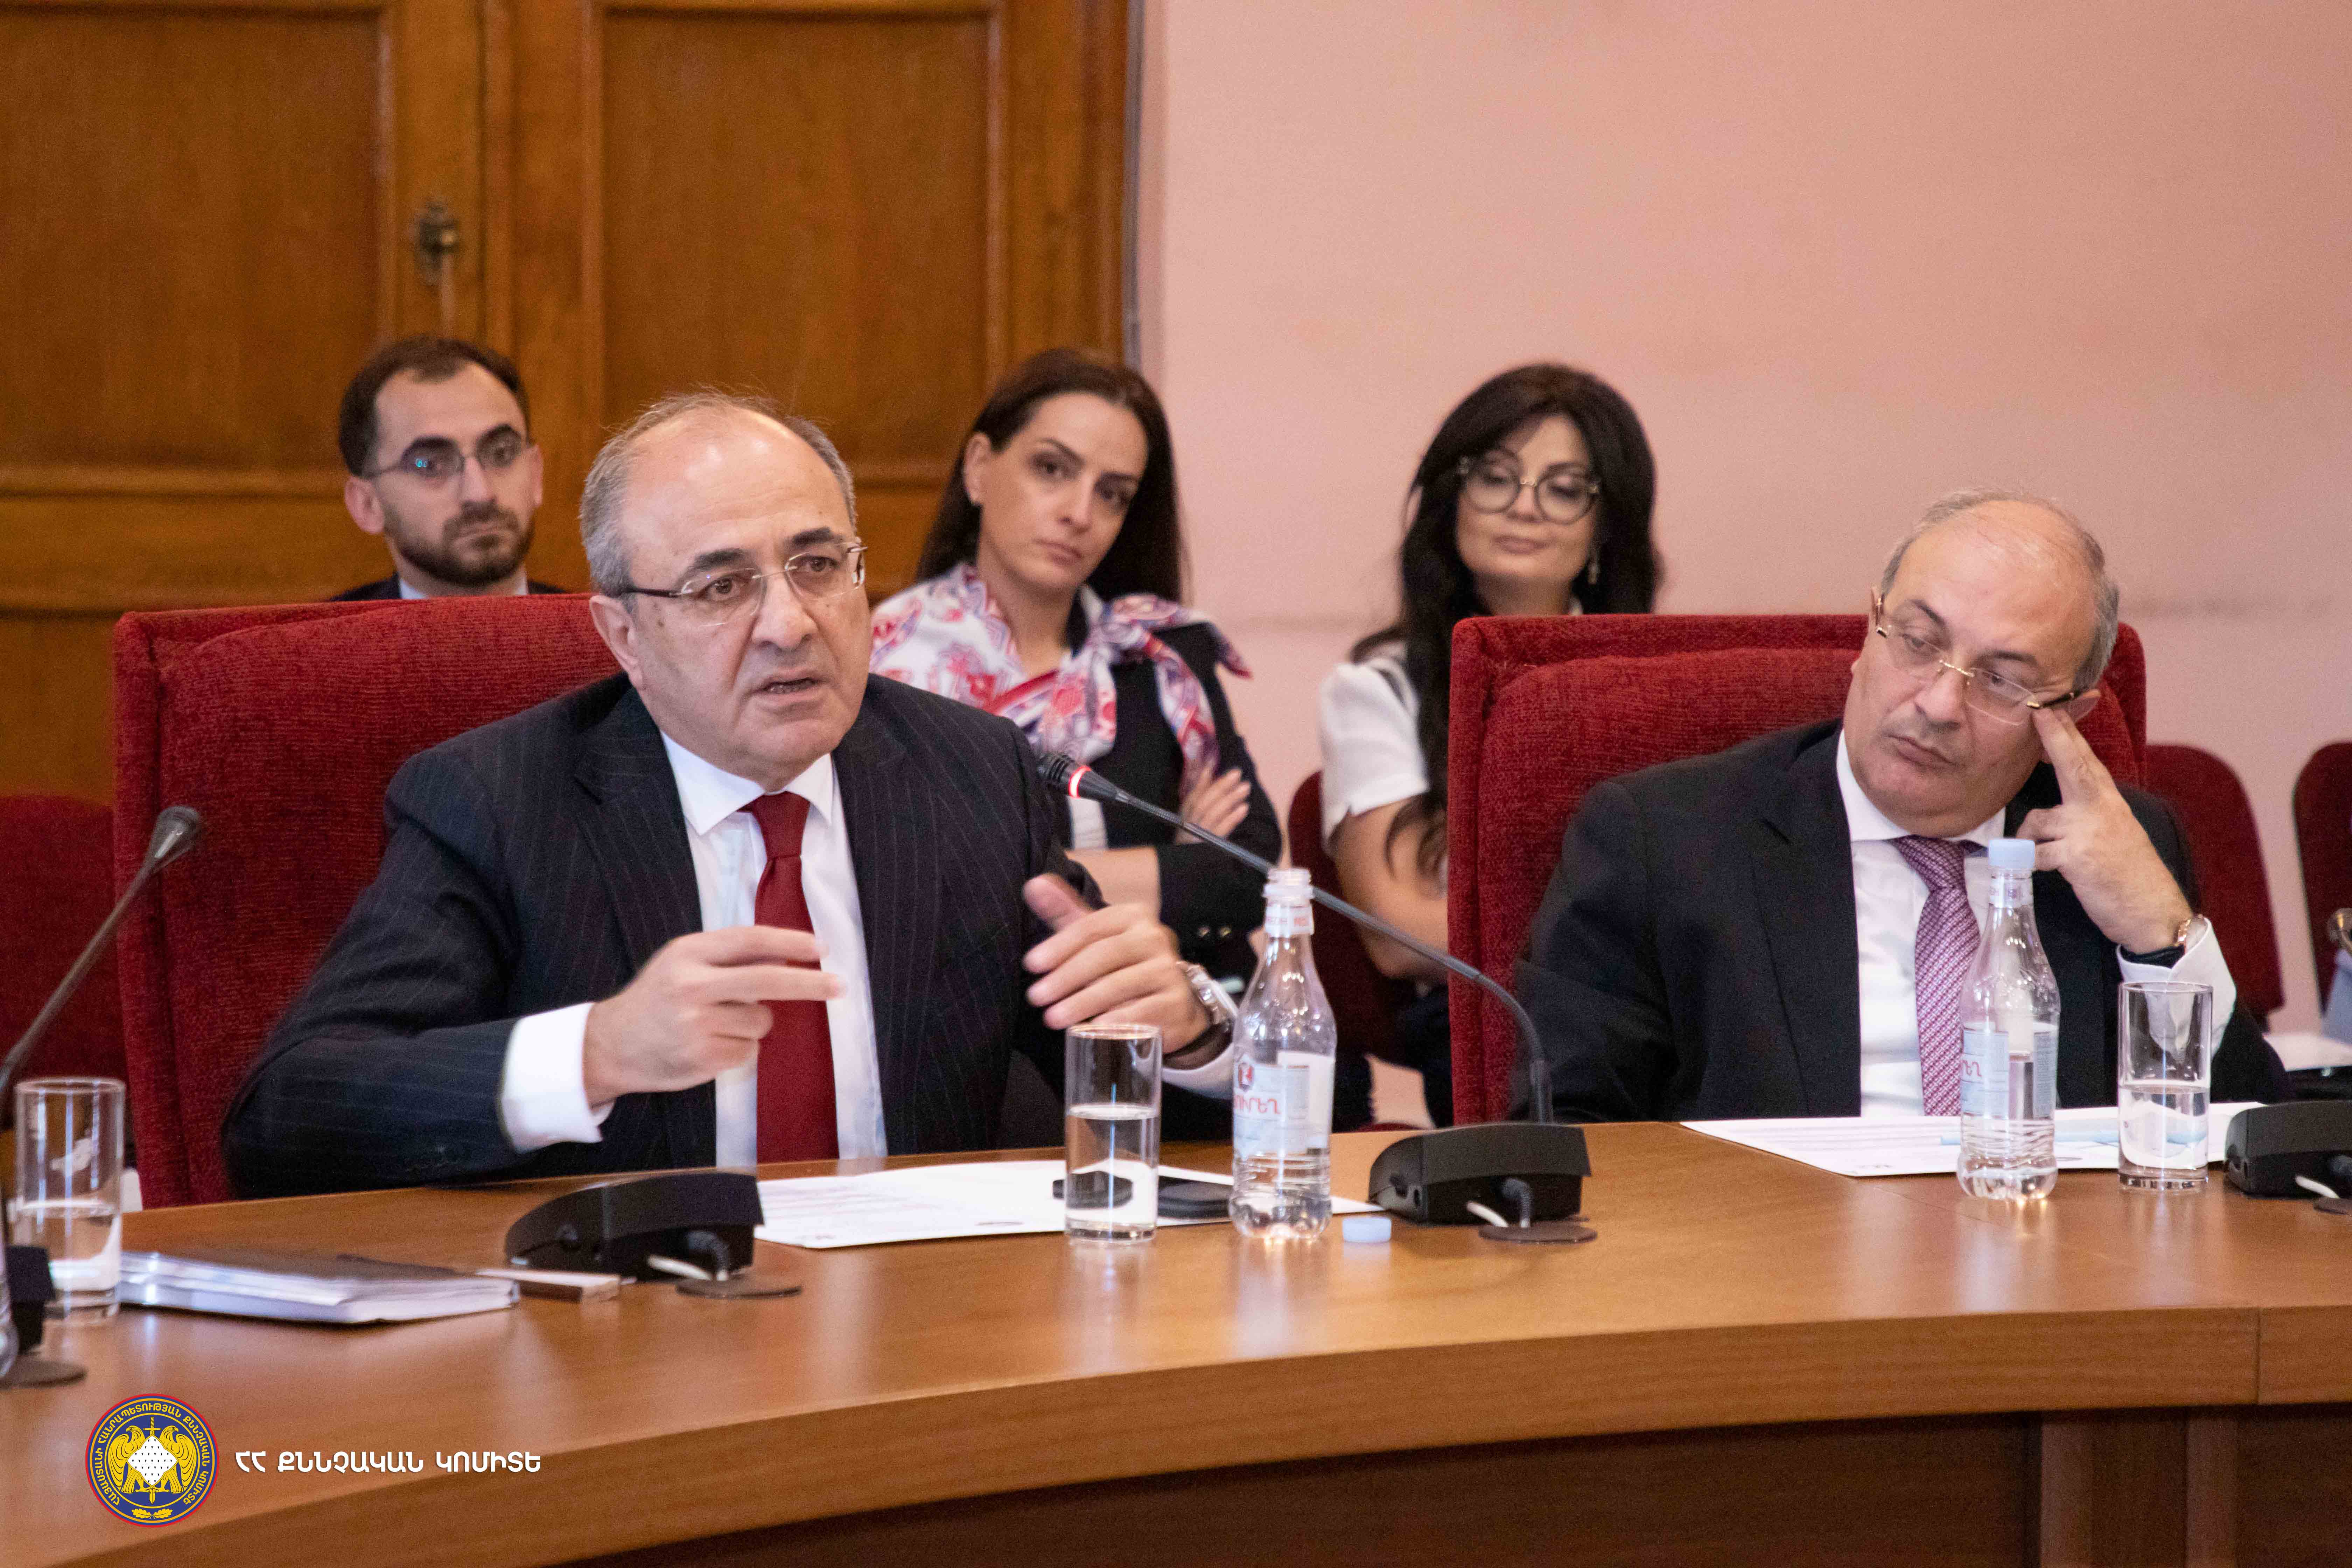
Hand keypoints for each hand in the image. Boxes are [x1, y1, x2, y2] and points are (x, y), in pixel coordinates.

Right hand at [582, 926, 842, 1104]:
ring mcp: (696, 1025)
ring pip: (761, 1021)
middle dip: (810, 984)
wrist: (612, 1045)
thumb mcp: (683, 962)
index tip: (820, 948)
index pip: (749, 940)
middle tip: (840, 986)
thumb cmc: (659, 997)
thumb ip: (730, 956)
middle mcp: (692, 986)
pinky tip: (710, 1045)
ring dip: (754, 1023)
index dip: (789, 943)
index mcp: (688, 953)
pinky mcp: (702, 1058)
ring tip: (718, 1023)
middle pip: (768, 981)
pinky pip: (749, 1051)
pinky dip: (741, 1049)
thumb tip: (789, 955)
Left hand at [1021, 874, 1207, 1046]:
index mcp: (1133, 916)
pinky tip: (1096, 1028)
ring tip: (1053, 1018)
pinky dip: (1118, 1020)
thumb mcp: (1095, 938)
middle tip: (1036, 997)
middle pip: (1104, 954)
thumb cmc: (1123, 967)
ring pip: (1120, 984)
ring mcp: (1169, 970)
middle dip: (1066, 977)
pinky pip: (1144, 1011)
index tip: (1031, 964)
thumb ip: (1065, 913)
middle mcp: (1155, 938)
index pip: (1091, 927)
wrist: (1172, 1002)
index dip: (1059, 945)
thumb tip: (1034, 883)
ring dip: (1083, 1002)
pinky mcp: (1176, 1002)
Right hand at [1175, 768, 1250, 843]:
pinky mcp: (1210, 848)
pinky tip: (1244, 808)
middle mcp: (1189, 826)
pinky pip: (1221, 831)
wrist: (1187, 871)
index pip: (1192, 797)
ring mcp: (1199, 838)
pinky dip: (1232, 819)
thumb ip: (1200, 793)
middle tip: (1237, 773)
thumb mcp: (1193, 818)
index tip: (1213, 765)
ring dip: (1230, 799)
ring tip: (1245, 787)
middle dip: (1221, 787)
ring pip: (1213, 815)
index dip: (1202, 781)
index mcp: (1184, 818)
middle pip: (1204, 803)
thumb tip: (1208, 768)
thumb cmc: (1193, 841)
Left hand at [2016, 704, 2193, 952]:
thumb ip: (2087, 812)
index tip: (2051, 709)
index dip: (2067, 734)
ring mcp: (2088, 831)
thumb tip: (2058, 803)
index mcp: (2109, 801)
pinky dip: (2028, 862)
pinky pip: (2033, 853)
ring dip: (2029, 836)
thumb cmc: (2128, 873)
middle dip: (2055, 737)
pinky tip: (2039, 870)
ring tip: (2044, 855)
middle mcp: (2101, 809)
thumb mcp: (2112, 833)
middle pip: (2073, 765)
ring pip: (2037, 819)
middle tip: (2037, 712)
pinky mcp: (2075, 857)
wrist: (2152, 911)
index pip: (2086, 761)